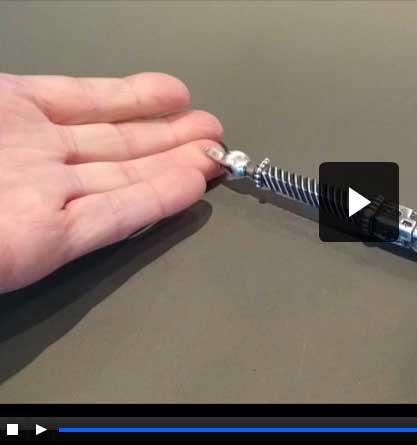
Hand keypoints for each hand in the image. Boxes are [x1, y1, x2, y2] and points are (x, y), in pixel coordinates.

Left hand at [0, 72, 222, 292]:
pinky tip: (192, 187)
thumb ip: (19, 94)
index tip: (177, 94)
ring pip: (121, 181)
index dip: (134, 98)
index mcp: (7, 114)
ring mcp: (41, 200)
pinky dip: (153, 203)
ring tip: (215, 155)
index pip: (83, 101)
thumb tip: (81, 92)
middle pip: (113, 145)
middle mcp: (32, 158)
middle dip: (168, 136)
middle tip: (212, 131)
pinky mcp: (43, 242)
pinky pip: (110, 219)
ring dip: (173, 167)